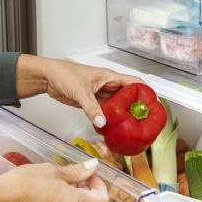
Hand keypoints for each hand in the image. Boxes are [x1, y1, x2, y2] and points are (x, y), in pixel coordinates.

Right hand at [0, 159, 108, 201]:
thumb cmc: (26, 181)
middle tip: (78, 176)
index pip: (102, 200)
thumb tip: (93, 166)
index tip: (89, 174)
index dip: (99, 185)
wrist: (1, 199)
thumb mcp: (54, 171)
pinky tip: (54, 191)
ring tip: (63, 182)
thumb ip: (77, 171)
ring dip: (78, 197)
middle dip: (89, 190)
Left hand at [15, 55, 142, 128]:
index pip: (134, 82)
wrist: (48, 77)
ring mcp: (100, 94)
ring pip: (117, 106)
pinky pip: (105, 112)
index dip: (146, 91)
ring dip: (122, 115)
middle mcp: (107, 85)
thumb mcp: (81, 92)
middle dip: (136, 107)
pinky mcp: (92, 102)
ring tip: (131, 127)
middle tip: (143, 120)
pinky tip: (112, 128)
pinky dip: (109, 119)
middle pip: (127, 96)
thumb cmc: (64, 74)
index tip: (154, 103)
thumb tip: (102, 122)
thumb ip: (91, 108)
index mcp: (109, 77)